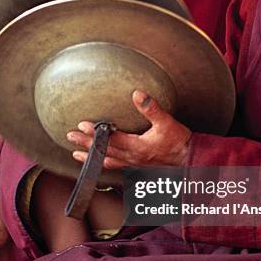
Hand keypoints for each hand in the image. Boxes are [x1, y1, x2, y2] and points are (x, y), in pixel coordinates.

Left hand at [66, 90, 191, 168]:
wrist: (190, 160)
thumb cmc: (179, 141)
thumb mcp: (167, 122)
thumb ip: (152, 108)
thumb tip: (137, 93)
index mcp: (137, 147)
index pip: (111, 139)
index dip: (95, 132)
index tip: (82, 125)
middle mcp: (132, 157)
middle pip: (104, 151)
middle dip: (86, 143)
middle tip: (70, 136)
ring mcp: (133, 164)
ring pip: (107, 161)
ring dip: (91, 157)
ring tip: (75, 154)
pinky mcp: (137, 166)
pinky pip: (116, 166)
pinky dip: (104, 163)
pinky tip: (99, 161)